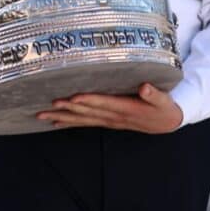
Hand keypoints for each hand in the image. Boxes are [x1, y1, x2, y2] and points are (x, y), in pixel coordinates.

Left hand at [36, 83, 182, 133]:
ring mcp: (109, 121)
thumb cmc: (164, 107)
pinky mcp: (107, 121)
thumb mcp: (163, 100)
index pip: (104, 103)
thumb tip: (145, 87)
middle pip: (87, 113)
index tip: (73, 98)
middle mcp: (114, 117)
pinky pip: (85, 123)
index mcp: (126, 109)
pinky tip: (56, 122)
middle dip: (67, 110)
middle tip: (48, 106)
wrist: (167, 122)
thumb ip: (154, 94)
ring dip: (62, 118)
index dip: (89, 101)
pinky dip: (70, 122)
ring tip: (42, 116)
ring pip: (82, 120)